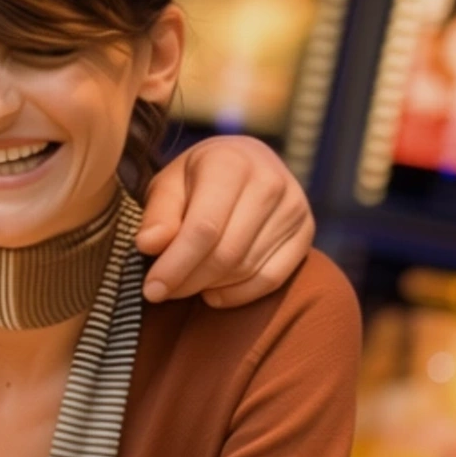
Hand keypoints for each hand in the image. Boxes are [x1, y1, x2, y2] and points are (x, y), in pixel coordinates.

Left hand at [136, 135, 311, 308]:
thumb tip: (150, 245)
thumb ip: (158, 214)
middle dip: (188, 281)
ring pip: (247, 270)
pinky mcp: (306, 232)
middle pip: (226, 253)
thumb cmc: (197, 178)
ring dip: (209, 286)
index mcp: (231, 162)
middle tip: (161, 292)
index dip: (175, 265)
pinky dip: (238, 294)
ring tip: (184, 283)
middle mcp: (270, 182)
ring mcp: (294, 208)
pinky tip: (213, 291)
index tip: (152, 289)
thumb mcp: (168, 184)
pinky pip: (271, 279)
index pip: (204, 228)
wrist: (245, 162)